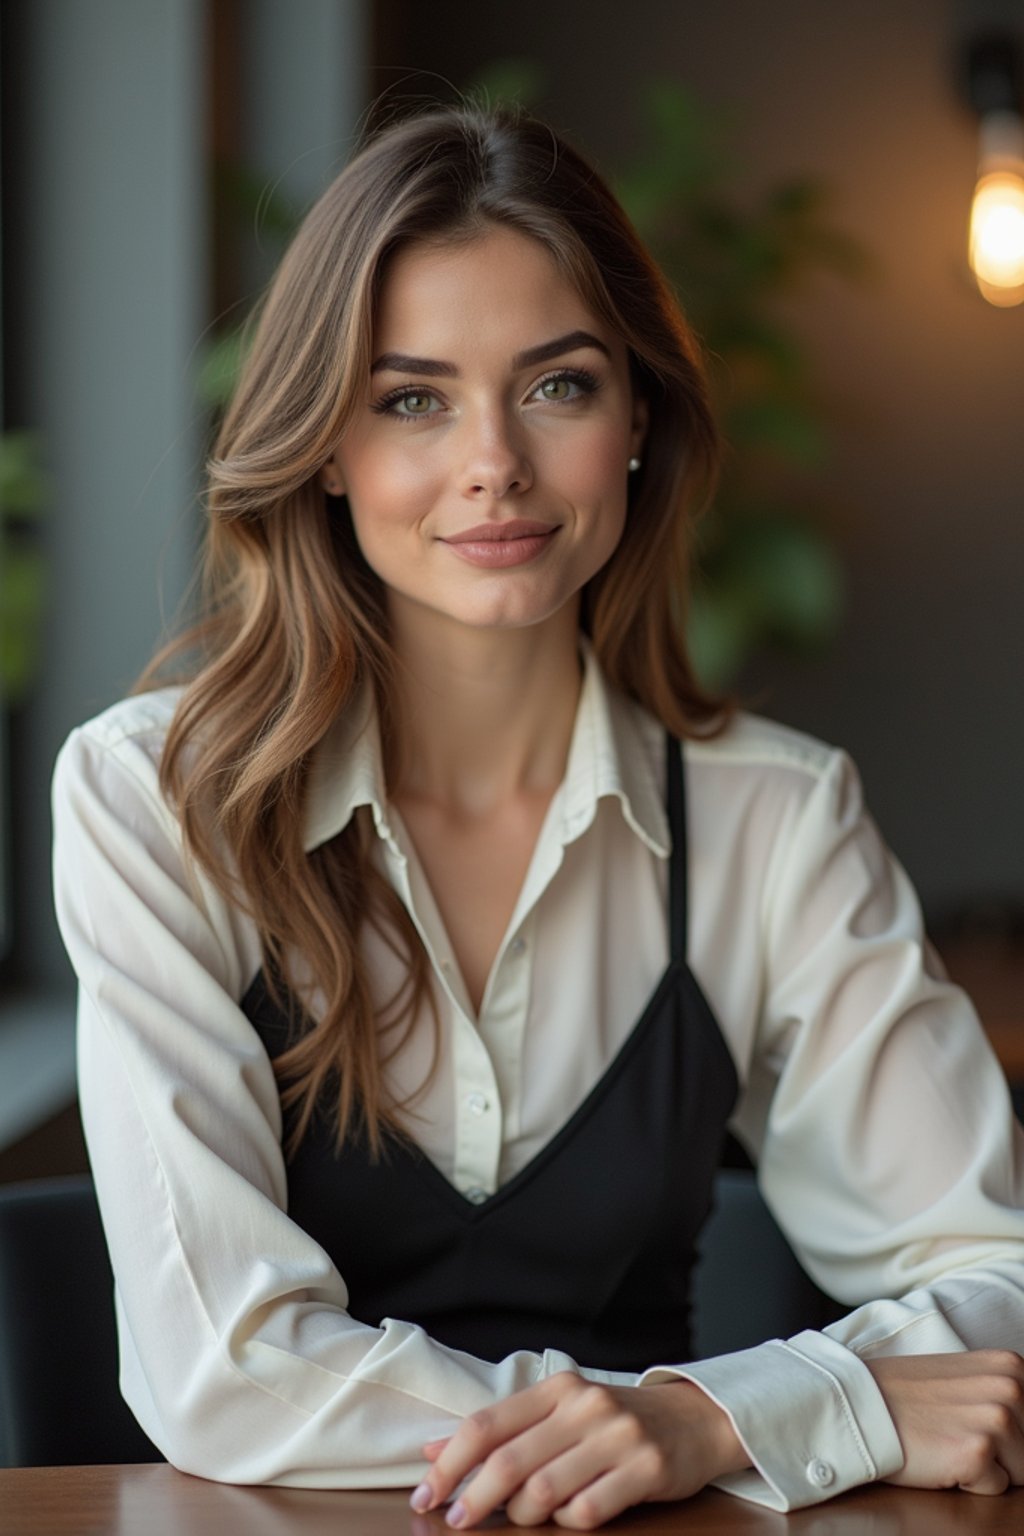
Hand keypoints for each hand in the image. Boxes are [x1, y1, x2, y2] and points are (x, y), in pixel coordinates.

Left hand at [408, 1370, 747, 1529]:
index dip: (450, 1461)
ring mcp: (617, 1437)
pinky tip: (567, 1518)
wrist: (693, 1419)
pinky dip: (567, 1522)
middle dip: (474, 1498)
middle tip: (457, 1521)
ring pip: (545, 1490)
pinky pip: (589, 1509)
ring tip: (517, 1518)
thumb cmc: (613, 1420)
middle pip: (510, 1461)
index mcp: (557, 1389)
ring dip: (520, 1515)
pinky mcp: (646, 1469)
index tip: (428, 1492)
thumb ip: (501, 1431)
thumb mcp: (558, 1414)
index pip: (488, 1424)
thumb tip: (432, 1449)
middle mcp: (585, 1407)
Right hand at [868, 1351, 1023, 1494]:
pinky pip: (995, 1490)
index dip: (1012, 1436)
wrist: (860, 1404)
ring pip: (1022, 1474)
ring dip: (988, 1469)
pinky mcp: (977, 1452)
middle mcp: (1010, 1387)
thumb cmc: (907, 1395)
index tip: (977, 1424)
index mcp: (1011, 1365)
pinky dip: (970, 1482)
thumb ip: (1004, 1395)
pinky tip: (941, 1455)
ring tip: (950, 1441)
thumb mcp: (968, 1378)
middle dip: (1003, 1454)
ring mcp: (995, 1418)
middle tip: (958, 1432)